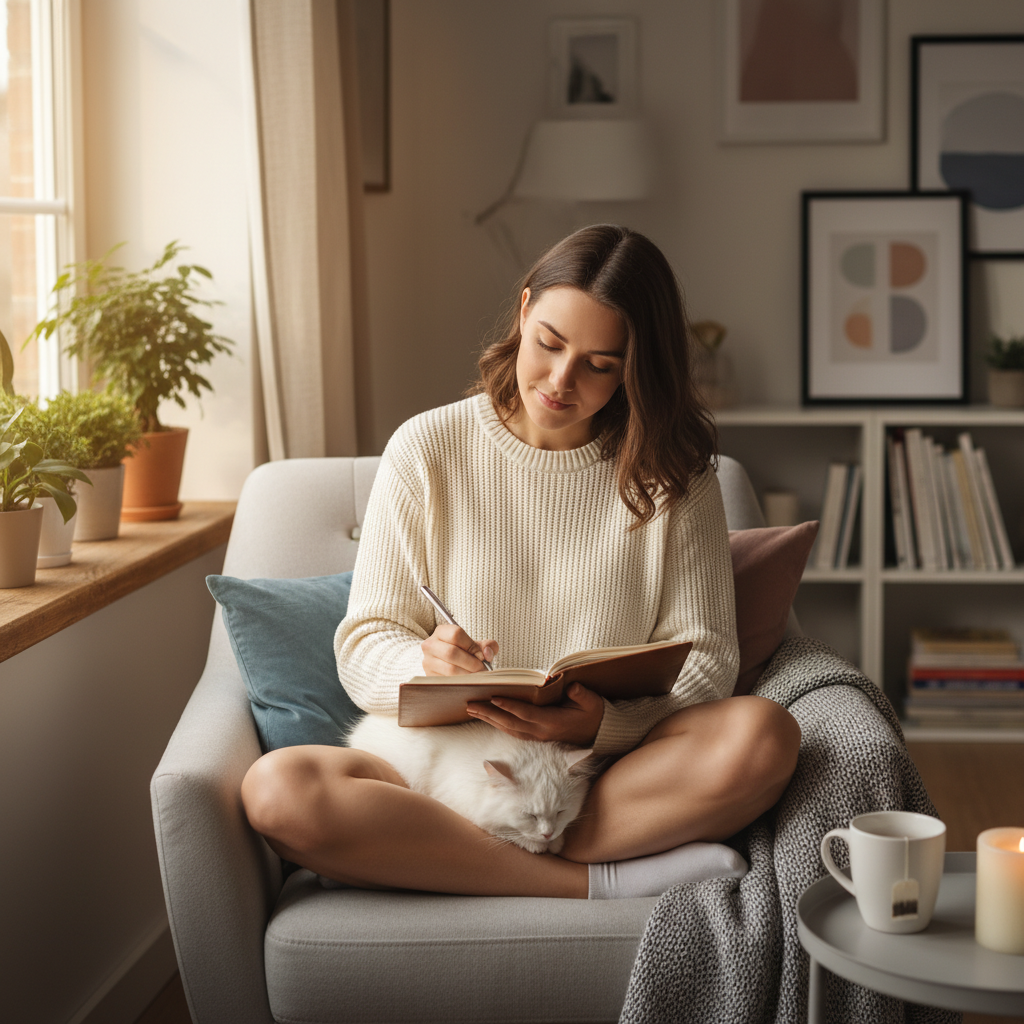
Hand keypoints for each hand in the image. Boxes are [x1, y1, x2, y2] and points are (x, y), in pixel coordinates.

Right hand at [421, 623, 497, 675]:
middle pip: (452, 652)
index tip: (481, 656)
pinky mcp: (429, 677)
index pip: (456, 634)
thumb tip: (487, 653)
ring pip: (449, 669)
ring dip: (468, 674)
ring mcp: (428, 662)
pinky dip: (461, 683)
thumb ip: (487, 646)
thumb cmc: (464, 652)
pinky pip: (447, 681)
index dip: (471, 646)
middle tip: (482, 669)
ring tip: (478, 676)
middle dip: (471, 663)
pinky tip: (469, 682)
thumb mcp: (475, 645)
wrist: (448, 664)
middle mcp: (430, 645)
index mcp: (441, 632)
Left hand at [466, 682, 603, 745]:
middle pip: (511, 723)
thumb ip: (582, 694)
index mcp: (554, 722)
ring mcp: (537, 736)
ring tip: (472, 709)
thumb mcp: (592, 702)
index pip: (527, 714)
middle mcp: (542, 732)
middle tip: (470, 704)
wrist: (597, 733)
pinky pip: (513, 731)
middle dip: (489, 714)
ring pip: (509, 729)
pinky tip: (487, 717)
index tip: (494, 698)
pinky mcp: (535, 736)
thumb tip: (572, 686)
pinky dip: (498, 723)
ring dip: (489, 719)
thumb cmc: (593, 713)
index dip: (510, 706)